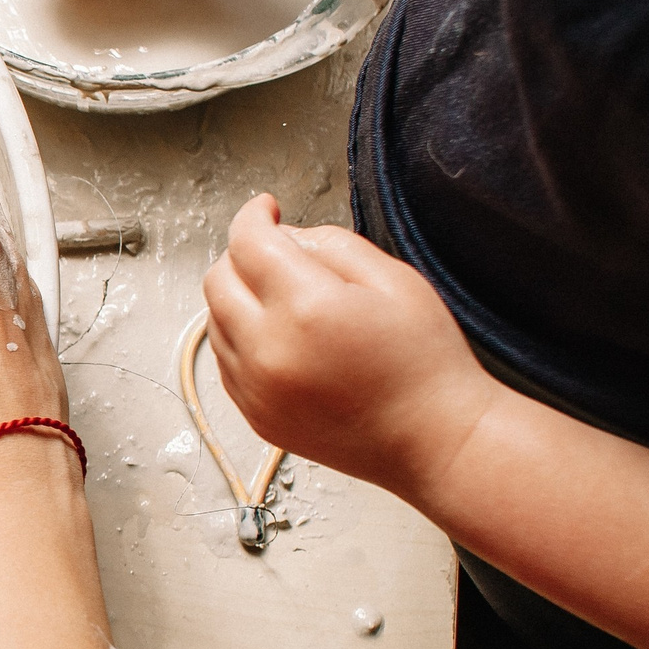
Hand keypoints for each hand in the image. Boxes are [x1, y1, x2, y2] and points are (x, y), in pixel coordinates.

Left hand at [202, 194, 499, 500]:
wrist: (433, 439)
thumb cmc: (424, 365)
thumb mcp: (393, 279)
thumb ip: (331, 244)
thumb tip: (287, 235)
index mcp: (304, 309)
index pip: (247, 242)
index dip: (254, 215)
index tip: (265, 209)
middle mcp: (268, 352)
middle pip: (218, 279)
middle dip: (242, 254)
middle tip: (277, 250)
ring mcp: (256, 390)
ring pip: (215, 321)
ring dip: (238, 297)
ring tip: (286, 297)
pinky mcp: (256, 416)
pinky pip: (226, 361)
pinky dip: (241, 338)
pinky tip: (282, 336)